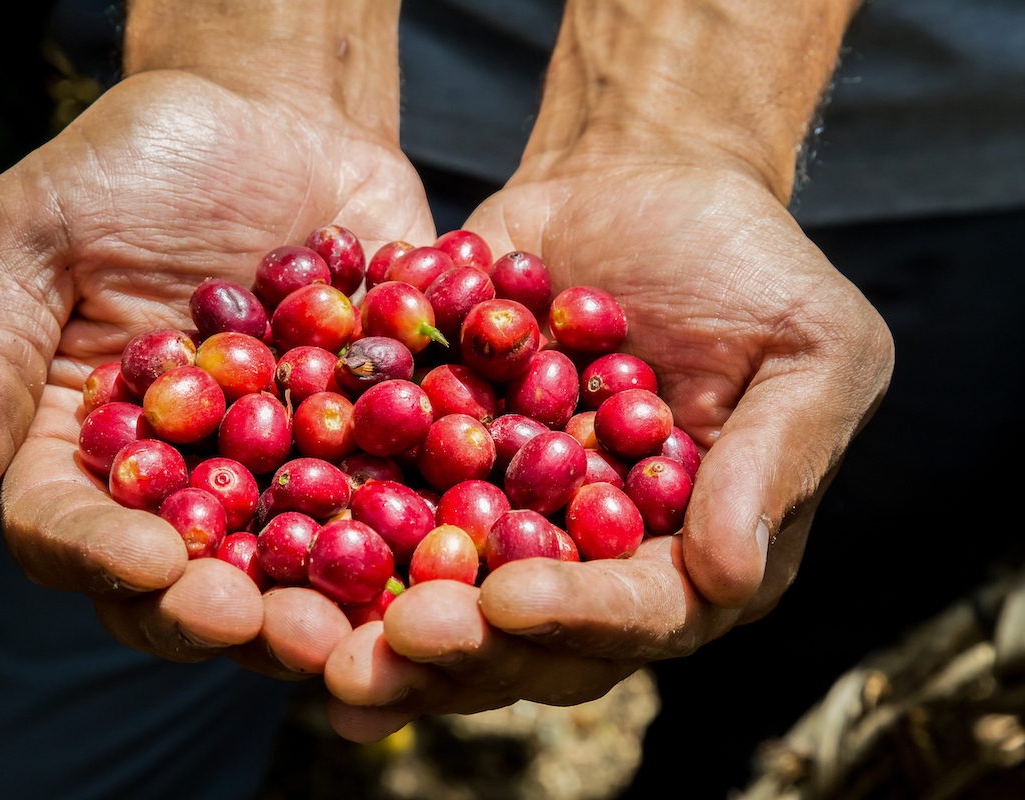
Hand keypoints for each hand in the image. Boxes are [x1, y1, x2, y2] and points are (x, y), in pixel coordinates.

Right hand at [0, 64, 434, 668]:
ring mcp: (285, 468)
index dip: (103, 555)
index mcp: (84, 442)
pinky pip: (395, 497)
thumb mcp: (39, 230)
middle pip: (186, 576)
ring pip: (294, 564)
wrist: (278, 117)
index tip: (150, 563)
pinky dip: (415, 532)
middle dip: (222, 612)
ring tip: (354, 628)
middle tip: (263, 629)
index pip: (70, 525)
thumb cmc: (140, 161)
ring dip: (321, 605)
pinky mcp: (372, 442)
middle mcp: (184, 475)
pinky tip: (443, 558)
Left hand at [324, 146, 892, 742]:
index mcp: (693, 553)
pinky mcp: (437, 471)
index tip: (507, 602)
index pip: (641, 614)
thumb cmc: (748, 260)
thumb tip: (732, 578)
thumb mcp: (810, 348)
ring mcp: (508, 520)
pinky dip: (330, 536)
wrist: (636, 182)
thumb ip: (778, 462)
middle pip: (525, 636)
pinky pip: (381, 514)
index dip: (576, 618)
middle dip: (456, 651)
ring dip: (376, 628)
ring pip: (443, 598)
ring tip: (311, 645)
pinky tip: (267, 565)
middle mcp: (594, 560)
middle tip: (382, 655)